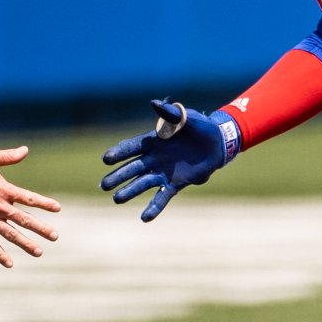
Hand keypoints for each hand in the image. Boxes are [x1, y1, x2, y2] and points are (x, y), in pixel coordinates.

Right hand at [0, 147, 61, 267]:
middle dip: (41, 228)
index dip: (44, 203)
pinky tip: (10, 264)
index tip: (58, 209)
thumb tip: (25, 150)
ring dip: (25, 244)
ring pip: (10, 234)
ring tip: (39, 252)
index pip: (28, 198)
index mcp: (3, 189)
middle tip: (55, 236)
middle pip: (24, 219)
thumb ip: (8, 157)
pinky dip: (0, 254)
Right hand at [99, 99, 236, 220]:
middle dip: (118, 176)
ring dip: (130, 191)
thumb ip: (170, 114)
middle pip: (132, 168)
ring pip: (142, 183)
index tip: (106, 159)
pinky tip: (144, 218)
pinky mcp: (175, 184)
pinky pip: (162, 196)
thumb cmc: (200, 126)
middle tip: (104, 185)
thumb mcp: (186, 117)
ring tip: (116, 199)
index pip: (132, 147)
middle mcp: (154, 158)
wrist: (217, 143)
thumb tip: (154, 103)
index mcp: (154, 141)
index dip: (119, 153)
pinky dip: (154, 207)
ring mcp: (163, 172)